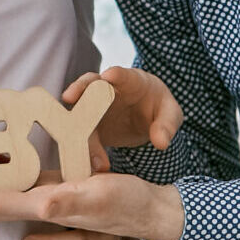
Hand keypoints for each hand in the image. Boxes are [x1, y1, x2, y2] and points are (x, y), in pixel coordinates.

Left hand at [0, 170, 184, 239]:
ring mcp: (50, 206)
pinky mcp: (60, 201)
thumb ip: (67, 203)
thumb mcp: (96, 196)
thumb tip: (39, 209)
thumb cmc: (124, 201)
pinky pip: (24, 202)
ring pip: (4, 205)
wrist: (150, 210)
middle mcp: (41, 207)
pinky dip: (3, 197)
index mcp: (42, 204)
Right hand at [62, 66, 181, 172]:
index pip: (122, 75)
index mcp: (131, 81)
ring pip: (80, 112)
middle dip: (79, 88)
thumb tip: (161, 143)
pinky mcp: (88, 125)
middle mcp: (107, 90)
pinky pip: (79, 134)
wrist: (145, 118)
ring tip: (93, 156)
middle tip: (69, 97)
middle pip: (89, 84)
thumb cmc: (157, 108)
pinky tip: (88, 164)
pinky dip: (81, 148)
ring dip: (79, 131)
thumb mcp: (170, 114)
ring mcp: (94, 106)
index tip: (108, 76)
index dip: (115, 75)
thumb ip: (167, 125)